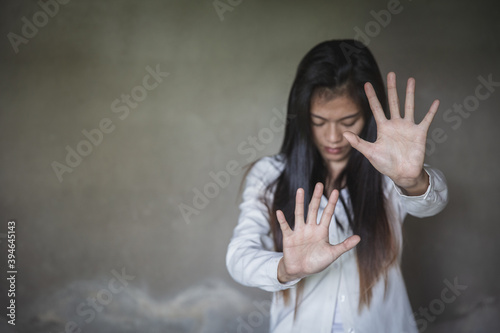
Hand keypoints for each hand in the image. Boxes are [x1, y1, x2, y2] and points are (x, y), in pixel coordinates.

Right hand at [276, 183, 360, 282]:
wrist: (299, 271)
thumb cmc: (316, 262)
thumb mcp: (332, 254)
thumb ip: (344, 246)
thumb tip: (359, 238)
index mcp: (321, 231)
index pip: (328, 214)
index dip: (332, 203)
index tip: (336, 191)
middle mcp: (310, 228)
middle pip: (313, 209)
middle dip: (316, 197)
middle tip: (319, 184)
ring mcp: (299, 231)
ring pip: (300, 214)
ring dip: (300, 202)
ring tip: (301, 190)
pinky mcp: (289, 238)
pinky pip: (286, 227)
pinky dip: (282, 220)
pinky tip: (279, 212)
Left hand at [343, 72, 438, 193]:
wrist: (402, 174)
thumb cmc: (386, 164)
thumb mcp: (370, 152)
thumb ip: (358, 143)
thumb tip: (344, 134)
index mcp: (383, 128)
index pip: (376, 108)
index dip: (372, 96)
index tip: (367, 84)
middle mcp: (395, 124)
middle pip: (393, 102)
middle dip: (392, 88)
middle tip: (391, 74)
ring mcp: (408, 127)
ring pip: (409, 106)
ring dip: (410, 93)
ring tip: (410, 79)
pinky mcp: (419, 133)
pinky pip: (426, 119)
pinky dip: (431, 111)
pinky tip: (436, 101)